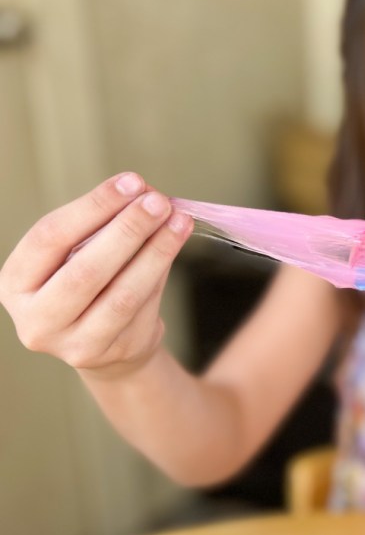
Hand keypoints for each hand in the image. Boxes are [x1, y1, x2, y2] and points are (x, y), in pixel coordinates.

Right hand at [0, 173, 191, 377]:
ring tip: (178, 220)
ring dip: (155, 252)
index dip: (93, 206)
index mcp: (15, 283)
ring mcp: (74, 344)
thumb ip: (102, 227)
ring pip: (121, 294)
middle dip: (127, 230)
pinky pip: (144, 307)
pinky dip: (162, 271)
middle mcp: (36, 319)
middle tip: (158, 201)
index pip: (50, 237)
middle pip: (85, 270)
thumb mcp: (79, 253)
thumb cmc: (90, 284)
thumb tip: (143, 194)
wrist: (107, 344)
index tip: (131, 182)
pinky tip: (176, 244)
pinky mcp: (114, 352)